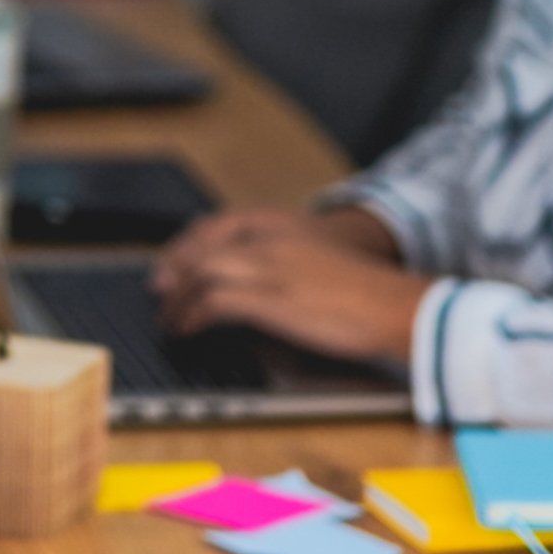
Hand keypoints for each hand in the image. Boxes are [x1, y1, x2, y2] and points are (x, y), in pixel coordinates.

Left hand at [149, 207, 430, 365]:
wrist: (393, 304)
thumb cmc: (366, 290)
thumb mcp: (321, 259)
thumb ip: (289, 258)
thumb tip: (262, 280)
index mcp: (282, 224)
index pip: (217, 224)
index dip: (188, 244)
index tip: (173, 263)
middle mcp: (268, 239)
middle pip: (201, 247)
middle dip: (174, 270)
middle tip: (159, 292)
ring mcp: (266, 266)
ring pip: (201, 273)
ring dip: (177, 298)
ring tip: (168, 319)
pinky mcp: (267, 298)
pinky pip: (213, 302)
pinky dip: (192, 315)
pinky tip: (187, 329)